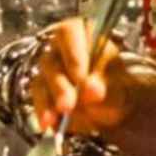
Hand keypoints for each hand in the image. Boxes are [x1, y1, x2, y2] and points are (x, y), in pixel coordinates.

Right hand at [30, 17, 129, 135]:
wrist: (113, 104)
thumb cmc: (116, 82)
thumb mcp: (116, 78)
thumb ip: (104, 81)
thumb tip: (91, 90)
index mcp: (80, 32)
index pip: (69, 33)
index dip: (72, 55)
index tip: (80, 78)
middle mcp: (59, 47)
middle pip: (52, 61)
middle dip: (61, 85)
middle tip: (69, 104)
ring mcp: (48, 68)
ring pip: (42, 81)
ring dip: (49, 101)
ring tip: (59, 118)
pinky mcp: (42, 89)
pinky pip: (39, 99)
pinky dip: (44, 112)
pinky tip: (49, 123)